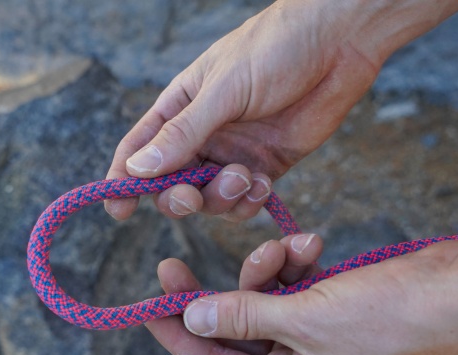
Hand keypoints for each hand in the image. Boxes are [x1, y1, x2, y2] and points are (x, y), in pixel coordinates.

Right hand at [106, 0, 457, 221]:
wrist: (339, 43)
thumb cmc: (275, 50)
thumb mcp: (224, 90)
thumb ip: (183, 134)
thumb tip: (137, 169)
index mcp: (181, 107)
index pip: (141, 148)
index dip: (125, 179)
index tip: (117, 208)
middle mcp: (204, 134)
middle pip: (173, 184)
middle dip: (180, 197)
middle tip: (192, 195)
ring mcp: (235, 153)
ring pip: (211, 199)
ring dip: (222, 198)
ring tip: (244, 177)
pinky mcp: (267, 165)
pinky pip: (246, 200)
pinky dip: (250, 201)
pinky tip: (263, 185)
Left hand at [149, 220, 457, 354]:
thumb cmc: (391, 319)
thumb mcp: (304, 318)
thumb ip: (242, 316)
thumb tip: (191, 319)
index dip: (176, 333)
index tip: (147, 302)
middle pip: (234, 329)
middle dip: (220, 291)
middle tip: (173, 260)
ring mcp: (318, 337)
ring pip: (264, 298)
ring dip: (266, 266)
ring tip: (289, 245)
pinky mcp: (335, 306)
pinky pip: (295, 282)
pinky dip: (294, 260)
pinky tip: (311, 241)